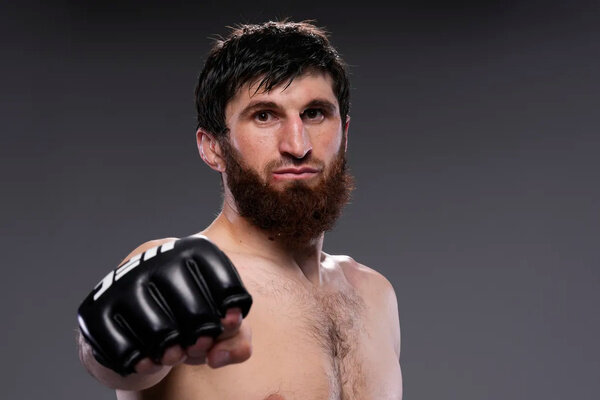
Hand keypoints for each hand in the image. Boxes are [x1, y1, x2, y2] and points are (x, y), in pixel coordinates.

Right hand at [78, 236, 252, 375]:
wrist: (134, 309)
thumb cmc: (185, 312)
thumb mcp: (217, 320)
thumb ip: (236, 337)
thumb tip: (218, 356)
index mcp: (196, 248)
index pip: (227, 288)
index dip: (230, 316)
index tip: (225, 325)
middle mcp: (159, 256)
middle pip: (196, 313)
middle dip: (201, 339)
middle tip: (198, 345)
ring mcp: (125, 281)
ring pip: (161, 332)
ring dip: (173, 353)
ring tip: (174, 353)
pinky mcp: (96, 309)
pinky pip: (125, 349)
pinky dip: (142, 362)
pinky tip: (149, 360)